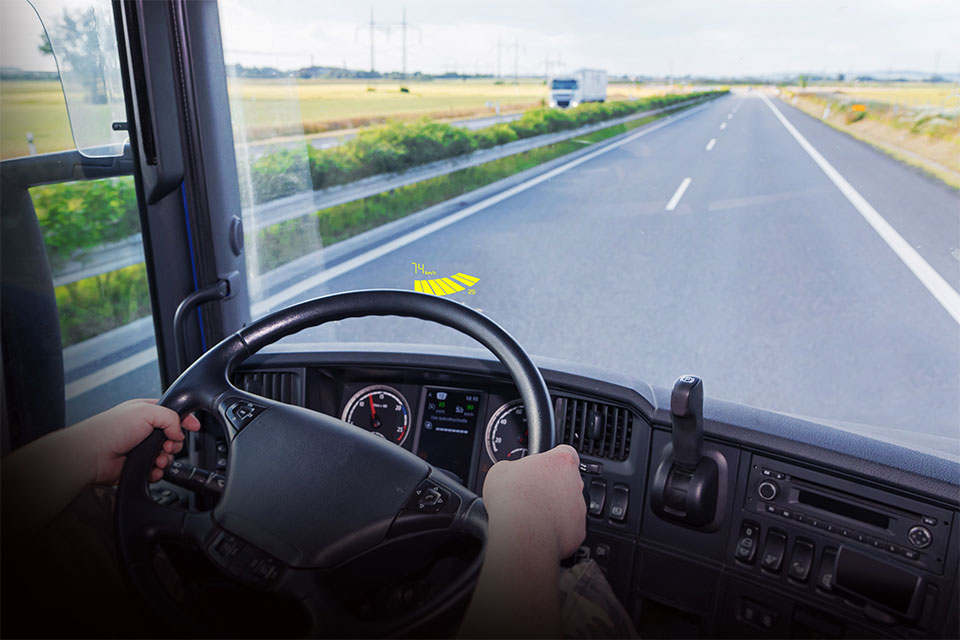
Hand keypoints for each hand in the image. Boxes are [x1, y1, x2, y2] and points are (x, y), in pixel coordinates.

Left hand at [74, 399, 200, 484]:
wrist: (92, 455)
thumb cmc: (110, 429)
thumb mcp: (147, 411)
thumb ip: (171, 418)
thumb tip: (179, 433)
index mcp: (146, 412)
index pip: (173, 414)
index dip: (186, 420)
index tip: (194, 427)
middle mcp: (144, 430)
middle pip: (173, 437)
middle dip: (174, 443)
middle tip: (167, 445)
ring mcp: (141, 448)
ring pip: (166, 455)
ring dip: (166, 459)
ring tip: (158, 459)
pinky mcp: (137, 465)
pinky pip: (157, 470)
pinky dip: (158, 471)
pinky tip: (152, 469)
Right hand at [482, 444, 585, 559]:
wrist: (521, 533)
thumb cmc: (512, 500)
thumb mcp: (501, 470)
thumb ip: (513, 467)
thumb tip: (510, 474)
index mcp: (561, 461)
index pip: (565, 452)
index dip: (552, 459)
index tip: (541, 466)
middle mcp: (575, 483)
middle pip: (566, 481)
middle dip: (550, 486)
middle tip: (530, 493)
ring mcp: (579, 509)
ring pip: (568, 506)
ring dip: (553, 508)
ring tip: (531, 514)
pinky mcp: (578, 532)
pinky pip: (568, 528)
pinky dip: (556, 530)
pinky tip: (538, 530)